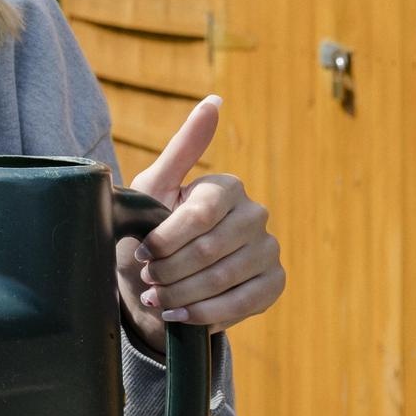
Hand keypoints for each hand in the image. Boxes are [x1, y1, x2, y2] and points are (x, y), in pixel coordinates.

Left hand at [117, 96, 285, 352]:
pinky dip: (206, 313)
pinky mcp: (273, 283)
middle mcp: (255, 215)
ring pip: (226, 279)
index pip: (200, 214)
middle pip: (212, 250)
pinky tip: (181, 315)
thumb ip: (183, 148)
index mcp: (227, 187)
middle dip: (170, 271)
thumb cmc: (149, 231)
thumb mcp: (152, 188)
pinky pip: (245, 303)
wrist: (154, 285)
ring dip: (183, 295)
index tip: (142, 253)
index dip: (166, 239)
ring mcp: (268, 250)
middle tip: (147, 279)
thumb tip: (215, 101)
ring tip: (158, 298)